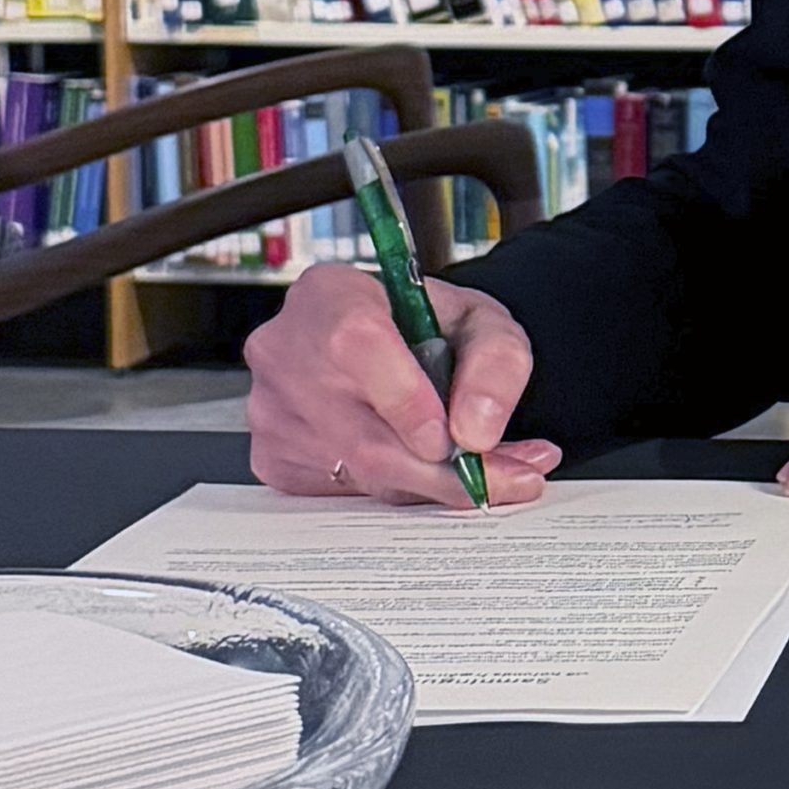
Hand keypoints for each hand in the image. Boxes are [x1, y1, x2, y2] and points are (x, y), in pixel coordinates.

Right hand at [245, 262, 559, 509]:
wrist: (390, 341)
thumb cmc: (426, 324)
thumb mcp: (480, 320)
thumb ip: (496, 361)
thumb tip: (478, 428)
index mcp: (329, 295)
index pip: (357, 346)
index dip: (409, 401)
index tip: (463, 437)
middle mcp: (286, 352)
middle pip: (364, 435)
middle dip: (449, 472)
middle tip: (516, 478)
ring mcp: (273, 411)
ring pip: (364, 474)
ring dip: (440, 486)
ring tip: (499, 472)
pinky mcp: (275, 458)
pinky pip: (349, 493)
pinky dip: (408, 492)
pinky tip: (441, 473)